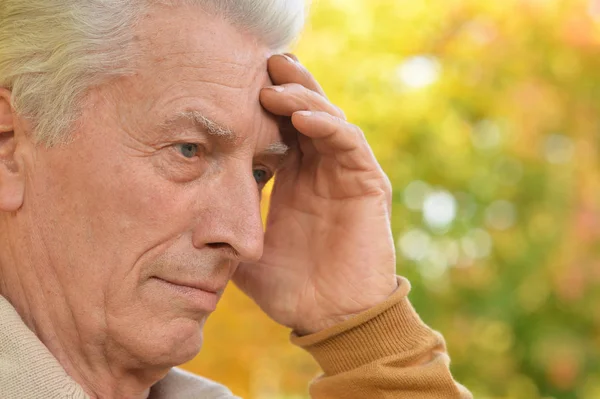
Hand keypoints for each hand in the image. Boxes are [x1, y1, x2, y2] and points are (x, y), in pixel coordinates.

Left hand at [233, 54, 397, 334]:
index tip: (229, 85)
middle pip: (303, 113)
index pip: (277, 129)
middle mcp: (318, 171)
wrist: (332, 318)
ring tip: (275, 85)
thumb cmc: (291, 289)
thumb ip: (224, 230)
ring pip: (327, 118)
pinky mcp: (368, 183)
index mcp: (291, 181)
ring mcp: (344, 174)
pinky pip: (349, 144)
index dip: (258, 106)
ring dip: (303, 98)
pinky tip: (302, 117)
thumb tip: (187, 218)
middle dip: (284, 86)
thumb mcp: (245, 252)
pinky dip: (328, 126)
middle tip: (260, 63)